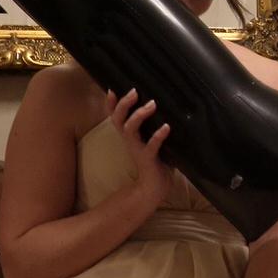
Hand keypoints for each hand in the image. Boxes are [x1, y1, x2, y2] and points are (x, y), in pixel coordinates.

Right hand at [106, 89, 171, 205]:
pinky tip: (166, 127)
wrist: (155, 187)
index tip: (112, 89)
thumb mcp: (153, 139)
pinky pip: (151, 146)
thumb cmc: (156, 160)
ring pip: (130, 129)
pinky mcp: (148, 159)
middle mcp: (130, 140)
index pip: (115, 116)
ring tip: (152, 105)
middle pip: (119, 119)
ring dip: (139, 116)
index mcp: (129, 135)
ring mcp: (137, 149)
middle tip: (134, 91)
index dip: (111, 104)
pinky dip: (158, 136)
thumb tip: (164, 104)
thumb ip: (154, 125)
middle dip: (124, 104)